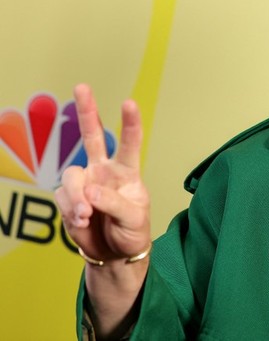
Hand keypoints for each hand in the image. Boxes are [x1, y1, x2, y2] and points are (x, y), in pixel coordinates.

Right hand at [55, 84, 150, 263]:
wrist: (114, 253)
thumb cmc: (132, 231)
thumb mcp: (133, 217)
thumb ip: (113, 202)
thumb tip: (89, 191)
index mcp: (127, 171)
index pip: (129, 142)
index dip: (130, 123)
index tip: (129, 103)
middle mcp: (104, 170)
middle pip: (93, 135)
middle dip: (87, 110)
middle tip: (82, 86)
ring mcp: (84, 182)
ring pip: (72, 175)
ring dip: (77, 197)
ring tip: (87, 215)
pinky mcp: (68, 198)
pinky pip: (62, 197)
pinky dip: (71, 210)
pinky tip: (82, 221)